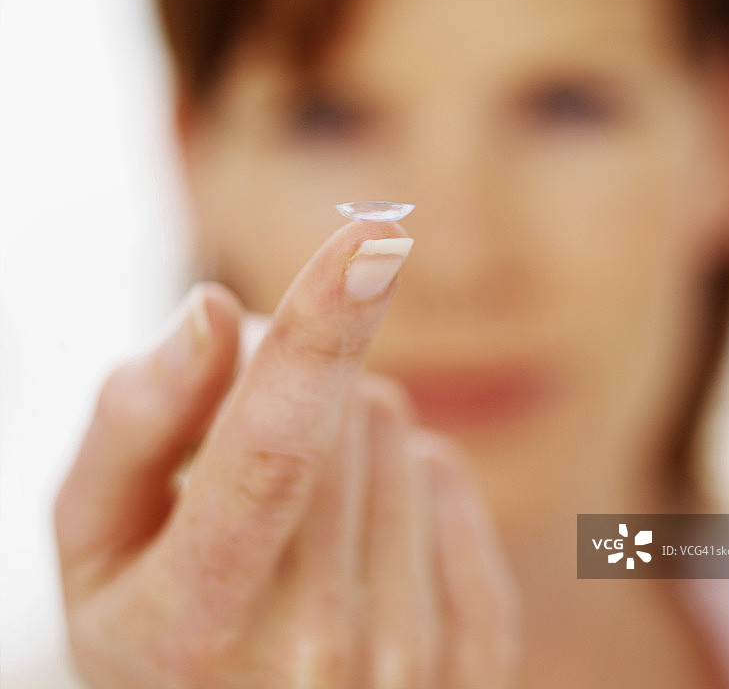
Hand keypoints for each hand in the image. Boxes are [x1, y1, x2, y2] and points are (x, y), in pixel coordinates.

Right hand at [54, 221, 520, 687]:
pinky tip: (362, 547)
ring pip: (406, 434)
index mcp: (197, 626)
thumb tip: (215, 313)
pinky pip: (450, 479)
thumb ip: (136, 422)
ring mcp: (412, 666)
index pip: (272, 446)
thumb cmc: (158, 623)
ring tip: (301, 516)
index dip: (322, 327)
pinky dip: (406, 486)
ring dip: (351, 443)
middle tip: (254, 459)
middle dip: (303, 392)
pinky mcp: (478, 654)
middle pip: (350, 408)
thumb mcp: (99, 536)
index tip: (374, 235)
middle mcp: (315, 656)